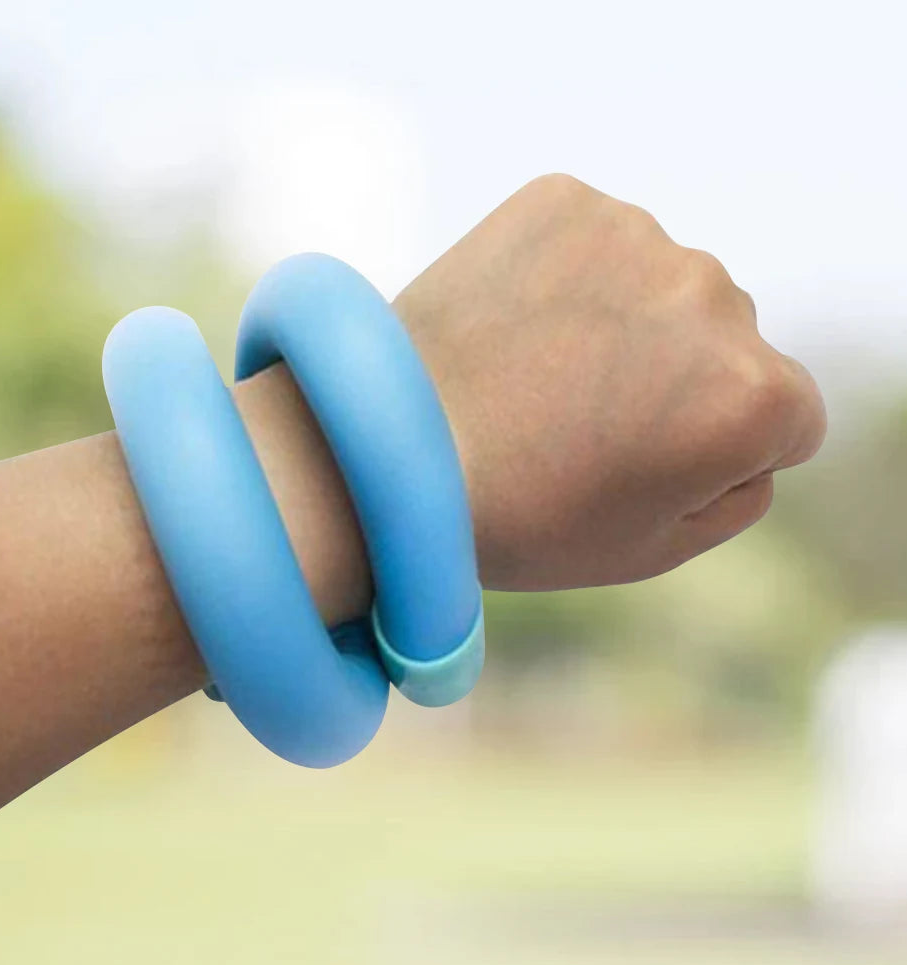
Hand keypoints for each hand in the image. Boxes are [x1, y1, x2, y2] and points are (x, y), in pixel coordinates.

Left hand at [394, 174, 826, 589]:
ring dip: (625, 321)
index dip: (718, 451)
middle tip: (581, 421)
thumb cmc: (522, 515)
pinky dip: (569, 277)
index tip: (644, 463)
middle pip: (729, 342)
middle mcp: (716, 299)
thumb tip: (759, 423)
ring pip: (663, 286)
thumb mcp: (657, 545)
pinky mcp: (566, 200)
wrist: (394, 447)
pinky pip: (597, 242)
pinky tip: (517, 326)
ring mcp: (639, 236)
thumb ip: (742, 485)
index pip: (790, 417)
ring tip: (539, 373)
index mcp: (752, 396)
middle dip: (677, 379)